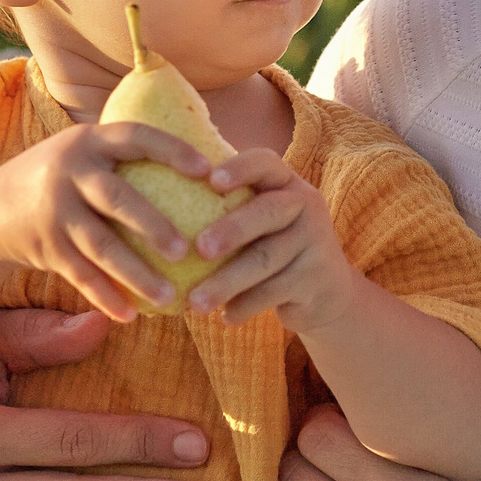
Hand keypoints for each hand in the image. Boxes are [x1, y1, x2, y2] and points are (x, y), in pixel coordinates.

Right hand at [0, 122, 208, 321]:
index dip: (172, 150)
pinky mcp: (44, 245)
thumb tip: (201, 164)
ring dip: (136, 275)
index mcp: (89, 142)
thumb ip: (123, 155)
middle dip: (154, 226)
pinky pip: (80, 275)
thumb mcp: (82, 153)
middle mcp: (69, 172)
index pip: (135, 137)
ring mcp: (54, 210)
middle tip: (187, 250)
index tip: (208, 170)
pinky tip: (130, 315)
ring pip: (101, 247)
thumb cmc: (60, 179)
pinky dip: (105, 297)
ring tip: (169, 297)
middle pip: (118, 199)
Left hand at [186, 150, 360, 329]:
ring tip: (195, 302)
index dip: (240, 168)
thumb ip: (227, 211)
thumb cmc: (272, 248)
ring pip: (266, 259)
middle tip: (199, 248)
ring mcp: (316, 242)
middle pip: (268, 212)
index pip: (265, 163)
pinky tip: (225, 317)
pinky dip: (245, 305)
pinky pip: (275, 291)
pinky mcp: (318, 278)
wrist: (326, 292)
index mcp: (285, 183)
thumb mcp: (259, 223)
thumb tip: (154, 215)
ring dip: (227, 282)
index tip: (211, 180)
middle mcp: (305, 205)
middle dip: (232, 229)